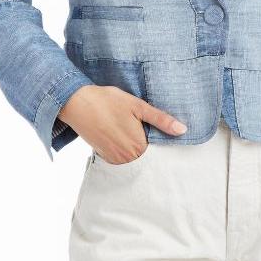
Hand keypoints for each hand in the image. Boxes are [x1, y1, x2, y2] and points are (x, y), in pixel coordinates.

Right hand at [57, 84, 187, 163]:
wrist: (77, 103)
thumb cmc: (108, 101)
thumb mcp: (138, 106)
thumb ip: (161, 120)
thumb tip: (182, 130)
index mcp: (139, 146)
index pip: (159, 153)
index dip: (163, 144)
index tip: (164, 136)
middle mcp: (127, 158)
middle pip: (147, 157)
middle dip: (150, 147)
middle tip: (146, 130)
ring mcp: (114, 159)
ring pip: (134, 158)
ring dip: (136, 148)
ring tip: (132, 130)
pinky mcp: (104, 156)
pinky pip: (121, 158)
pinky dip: (125, 150)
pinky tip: (122, 135)